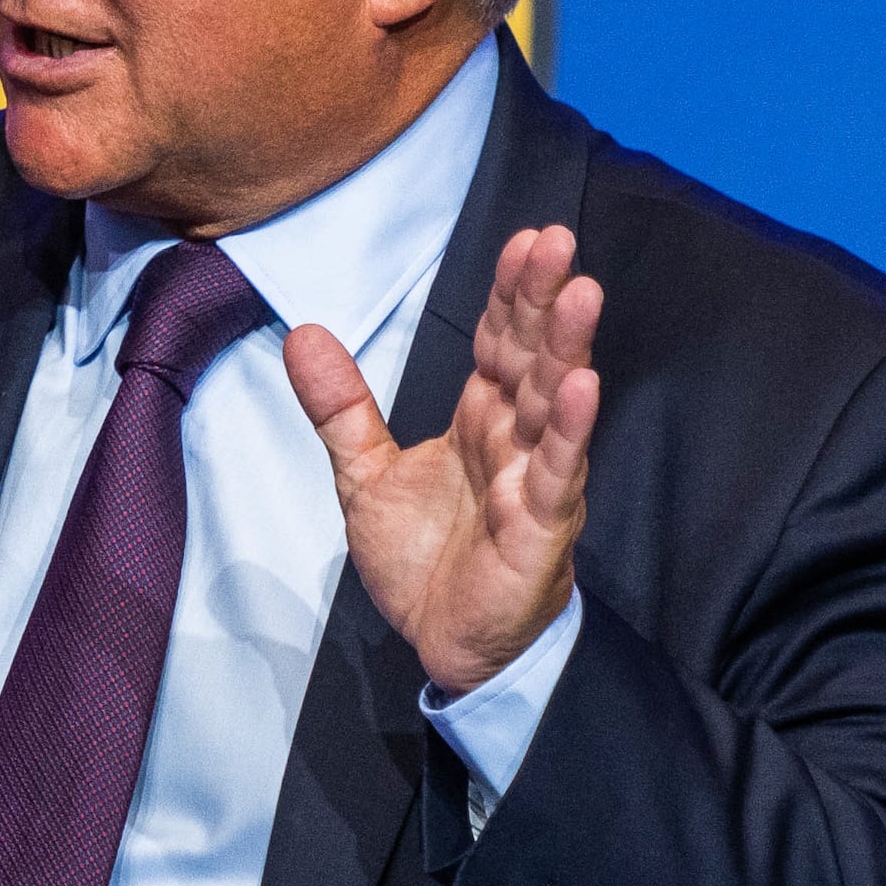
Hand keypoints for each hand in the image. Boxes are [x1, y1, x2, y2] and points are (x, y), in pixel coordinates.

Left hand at [284, 223, 600, 693]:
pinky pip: (559, 475)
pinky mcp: (541, 530)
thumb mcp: (365, 473)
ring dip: (568, 349)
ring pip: (555, 405)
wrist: (442, 646)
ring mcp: (535, 481)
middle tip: (558, 239)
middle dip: (544, 299)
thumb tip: (302, 333)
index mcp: (481, 418)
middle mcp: (516, 440)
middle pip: (533, 357)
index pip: (500, 341)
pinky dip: (572, 432)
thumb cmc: (425, 559)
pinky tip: (583, 386)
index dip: (510, 292)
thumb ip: (340, 406)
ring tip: (580, 293)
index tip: (525, 239)